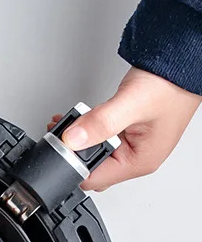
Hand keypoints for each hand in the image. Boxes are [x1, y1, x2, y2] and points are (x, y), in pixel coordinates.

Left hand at [48, 67, 201, 190]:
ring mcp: (130, 146)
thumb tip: (72, 139)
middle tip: (63, 132)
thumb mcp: (131, 103)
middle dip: (72, 152)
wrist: (179, 61)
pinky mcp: (124, 133)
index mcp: (139, 161)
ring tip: (70, 121)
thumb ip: (100, 123)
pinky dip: (85, 130)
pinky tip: (79, 118)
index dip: (73, 166)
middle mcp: (135, 157)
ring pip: (91, 153)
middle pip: (91, 169)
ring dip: (77, 139)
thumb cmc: (169, 84)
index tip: (62, 147)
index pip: (94, 179)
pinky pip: (97, 139)